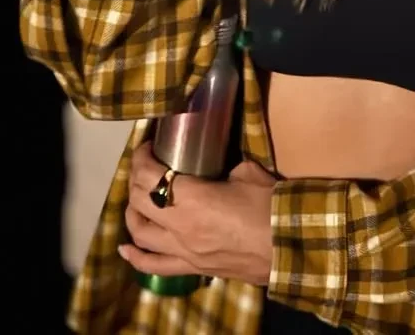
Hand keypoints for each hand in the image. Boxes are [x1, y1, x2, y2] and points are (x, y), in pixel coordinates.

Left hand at [120, 141, 275, 286]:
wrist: (289, 249)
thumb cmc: (270, 207)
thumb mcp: (248, 173)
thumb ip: (226, 168)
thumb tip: (219, 165)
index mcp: (192, 199)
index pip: (150, 176)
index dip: (141, 158)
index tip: (147, 146)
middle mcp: (180, 227)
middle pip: (140, 200)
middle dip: (136, 179)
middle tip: (145, 166)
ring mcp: (184, 252)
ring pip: (140, 233)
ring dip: (132, 212)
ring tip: (137, 199)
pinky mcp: (192, 269)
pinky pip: (155, 267)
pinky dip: (135, 257)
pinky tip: (126, 248)